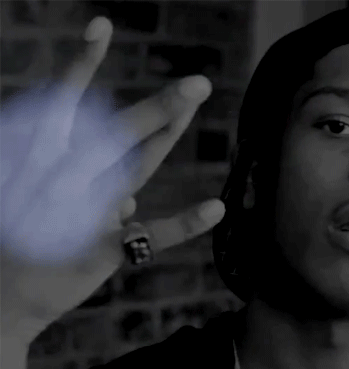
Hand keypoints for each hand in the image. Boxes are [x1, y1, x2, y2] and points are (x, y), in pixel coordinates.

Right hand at [0, 16, 225, 346]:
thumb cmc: (19, 249)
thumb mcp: (46, 211)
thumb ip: (90, 200)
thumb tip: (130, 202)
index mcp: (43, 163)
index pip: (68, 106)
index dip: (83, 65)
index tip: (100, 27)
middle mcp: (64, 178)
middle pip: (116, 134)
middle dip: (157, 107)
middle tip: (197, 83)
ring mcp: (83, 211)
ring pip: (133, 167)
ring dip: (166, 132)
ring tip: (195, 100)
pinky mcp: (100, 249)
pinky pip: (150, 236)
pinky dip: (184, 223)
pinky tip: (216, 208)